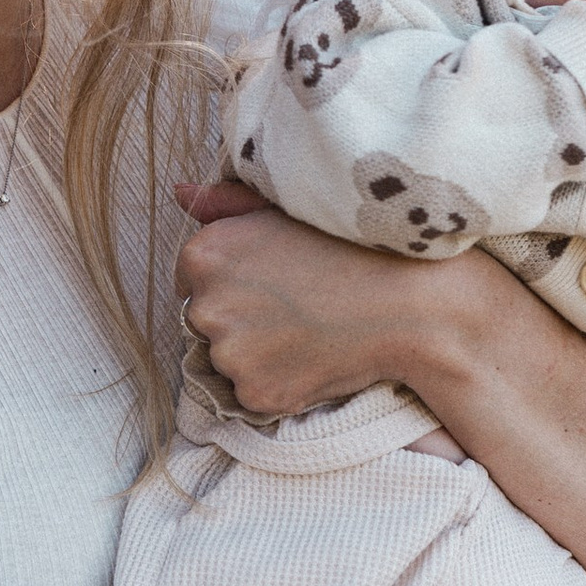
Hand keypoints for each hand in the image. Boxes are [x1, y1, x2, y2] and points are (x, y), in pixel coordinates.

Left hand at [174, 180, 440, 416]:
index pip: (191, 282)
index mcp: (203, 256)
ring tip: (309, 333)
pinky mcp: (255, 393)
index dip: (232, 285)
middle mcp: (204, 307)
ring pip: (229, 361)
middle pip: (206, 322)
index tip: (270, 286)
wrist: (407, 302)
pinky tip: (315, 358)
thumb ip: (224, 204)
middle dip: (240, 320)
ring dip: (258, 354)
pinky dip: (279, 383)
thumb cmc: (350, 247)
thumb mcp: (282, 210)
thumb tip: (178, 192)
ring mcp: (229, 355)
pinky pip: (254, 393)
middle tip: (296, 309)